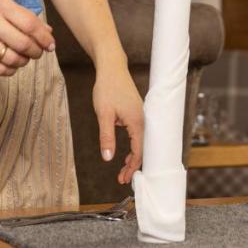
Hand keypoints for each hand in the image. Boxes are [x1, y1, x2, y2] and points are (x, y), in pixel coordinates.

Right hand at [0, 0, 55, 75]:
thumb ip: (22, 14)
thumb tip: (47, 31)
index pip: (30, 24)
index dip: (45, 38)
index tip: (51, 44)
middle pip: (23, 44)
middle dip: (36, 52)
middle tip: (39, 52)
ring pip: (11, 59)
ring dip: (23, 62)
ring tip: (25, 57)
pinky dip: (10, 70)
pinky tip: (12, 65)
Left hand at [93, 65, 143, 183]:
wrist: (111, 68)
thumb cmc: (107, 88)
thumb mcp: (103, 115)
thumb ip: (106, 137)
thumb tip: (107, 158)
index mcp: (137, 122)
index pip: (138, 151)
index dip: (131, 167)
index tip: (123, 179)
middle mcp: (143, 119)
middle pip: (142, 148)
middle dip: (133, 165)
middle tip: (122, 178)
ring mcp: (141, 115)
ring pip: (141, 141)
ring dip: (134, 156)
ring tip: (123, 169)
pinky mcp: (137, 112)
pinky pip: (139, 133)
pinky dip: (134, 145)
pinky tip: (127, 151)